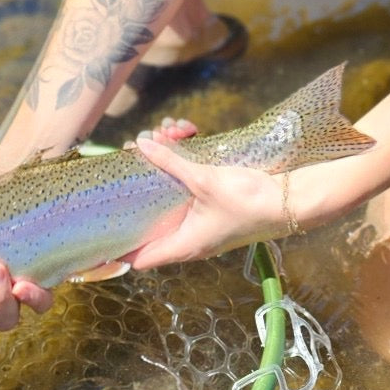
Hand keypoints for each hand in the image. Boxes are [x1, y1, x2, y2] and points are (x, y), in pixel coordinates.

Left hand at [126, 120, 283, 271]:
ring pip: (170, 193)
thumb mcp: (204, 180)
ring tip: (167, 132)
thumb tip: (140, 144)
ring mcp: (202, 222)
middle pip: (151, 215)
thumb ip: (171, 162)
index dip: (118, 248)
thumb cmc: (247, 201)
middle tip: (138, 150)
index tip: (99, 226)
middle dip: (143, 180)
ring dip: (167, 162)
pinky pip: (189, 185)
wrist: (290, 200)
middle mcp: (189, 238)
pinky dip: (185, 161)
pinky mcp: (213, 206)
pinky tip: (186, 133)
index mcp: (183, 245)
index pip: (140, 257)